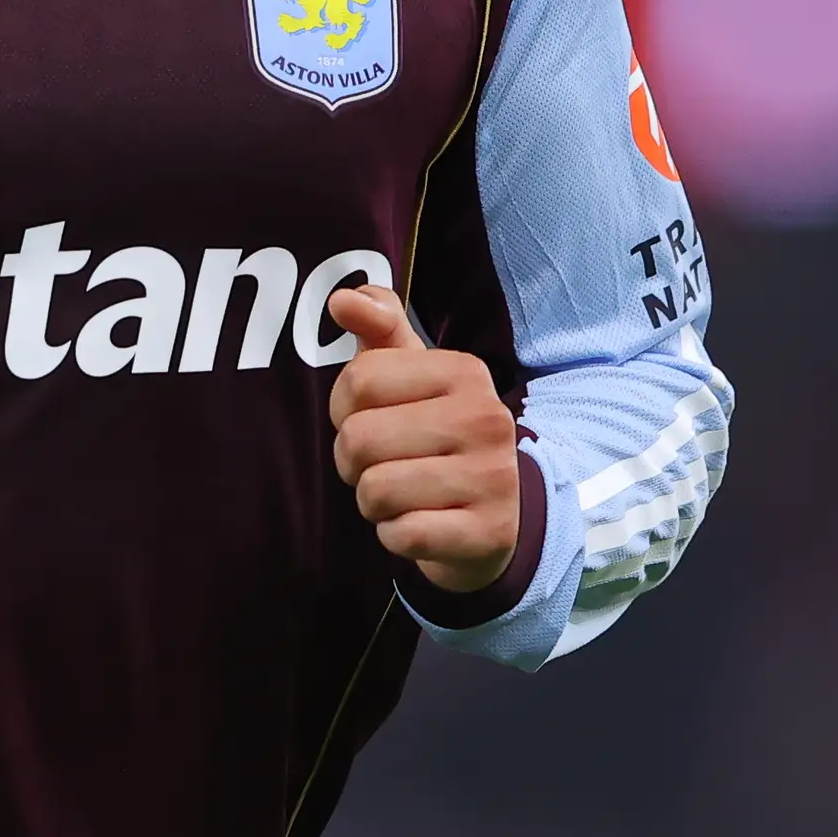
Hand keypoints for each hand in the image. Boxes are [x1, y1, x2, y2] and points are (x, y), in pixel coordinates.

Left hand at [326, 286, 521, 594]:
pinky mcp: (488, 533)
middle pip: (360, 439)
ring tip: (404, 495)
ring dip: (374, 503)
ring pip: (375, 491)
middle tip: (384, 465)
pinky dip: (395, 536)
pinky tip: (421, 524)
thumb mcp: (413, 377)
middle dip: (354, 462)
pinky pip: (400, 535)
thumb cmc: (436, 436)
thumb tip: (341, 299)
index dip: (344, 408)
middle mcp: (486, 419)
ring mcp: (493, 479)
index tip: (371, 419)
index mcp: (465, 372)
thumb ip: (378, 329)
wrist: (496, 517)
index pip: (359, 379)